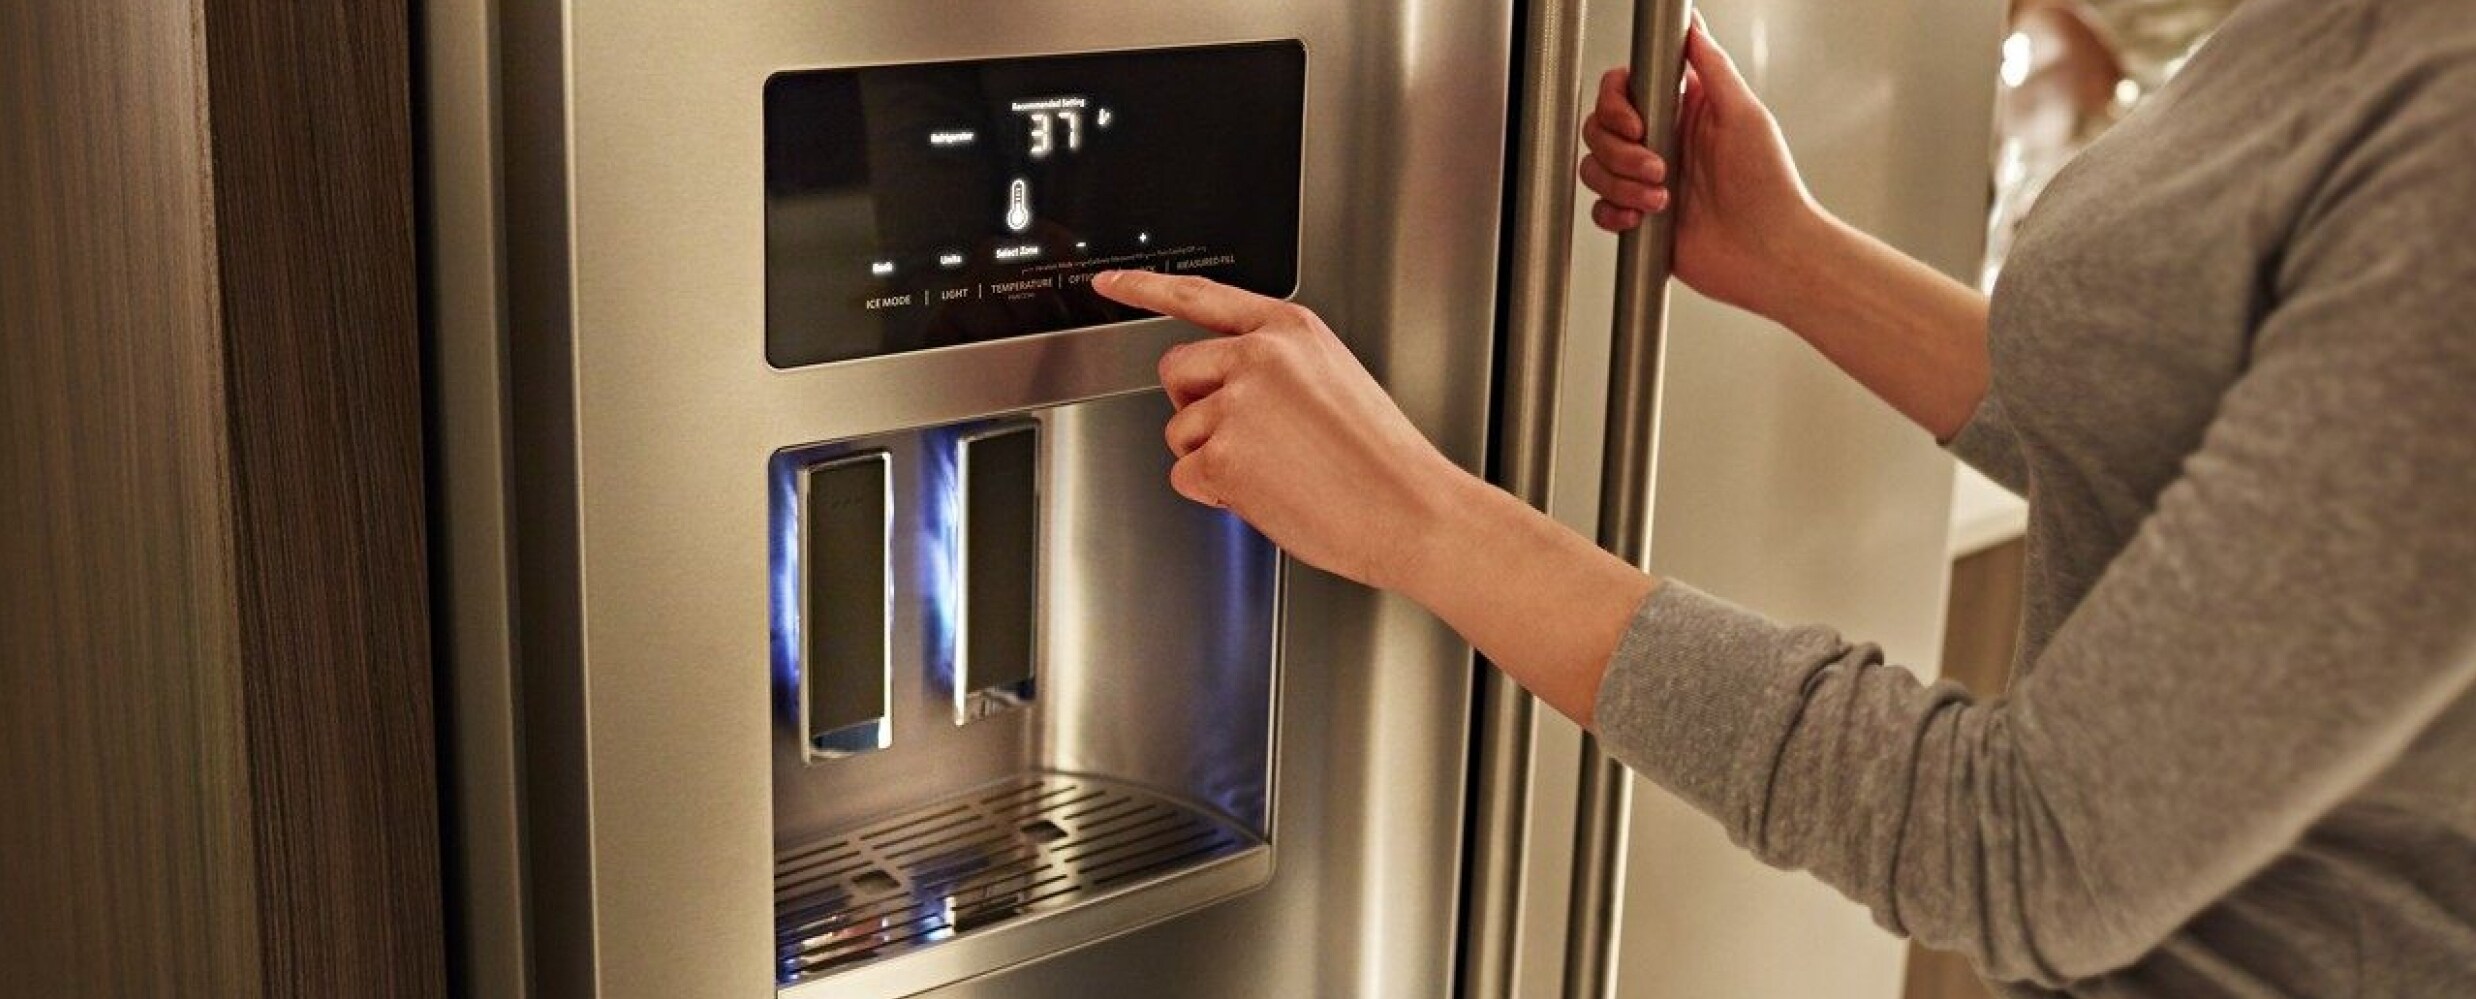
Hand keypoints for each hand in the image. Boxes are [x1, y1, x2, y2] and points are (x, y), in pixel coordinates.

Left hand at [1090, 270, 1477, 591]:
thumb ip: (1277, 367)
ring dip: (1212, 459)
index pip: (1200, 295)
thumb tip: (1226, 388)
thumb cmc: (1381, 461)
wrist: (1412, 510)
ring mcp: (1237, 403)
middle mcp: (1257, 356)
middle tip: (1246, 438)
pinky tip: (1266, 495)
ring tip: (1276, 471)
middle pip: (1175, 371)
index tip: (1108, 283)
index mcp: (1289, 329)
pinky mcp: (1221, 455)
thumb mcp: (1334, 379)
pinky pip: (1186, 476)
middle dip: (1195, 408)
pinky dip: (1215, 494)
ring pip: (1179, 432)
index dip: (1145, 287)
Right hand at [1580, 14, 1825, 315]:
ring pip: (1596, 168)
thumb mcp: (1745, 115)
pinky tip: (1643, 218)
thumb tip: (1692, 26)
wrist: (1769, 254)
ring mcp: (1648, 180)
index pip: (1624, 90)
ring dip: (1622, 184)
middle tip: (1660, 167)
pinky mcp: (1641, 217)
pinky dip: (1615, 213)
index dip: (1617, 104)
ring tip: (1662, 198)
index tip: (1636, 123)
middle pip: (1600, 128)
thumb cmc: (1770, 189)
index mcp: (1685, 111)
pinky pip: (1601, 209)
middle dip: (1621, 151)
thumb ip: (1713, 66)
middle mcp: (1663, 142)